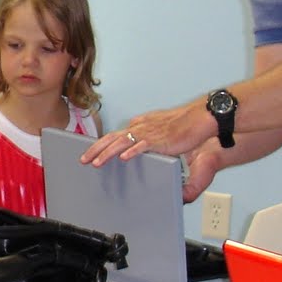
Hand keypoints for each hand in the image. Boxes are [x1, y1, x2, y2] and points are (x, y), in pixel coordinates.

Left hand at [80, 100, 212, 166]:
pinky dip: (132, 151)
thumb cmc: (182, 125)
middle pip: (112, 138)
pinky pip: (142, 145)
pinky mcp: (160, 139)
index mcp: (139, 125)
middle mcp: (140, 127)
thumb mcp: (157, 129)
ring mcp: (148, 133)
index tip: (89, 153)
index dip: (100, 145)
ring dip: (107, 153)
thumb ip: (144, 136)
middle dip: (95, 149)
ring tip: (96, 163)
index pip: (115, 135)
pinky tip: (123, 158)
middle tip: (83, 159)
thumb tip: (133, 145)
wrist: (199, 118)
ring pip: (122, 142)